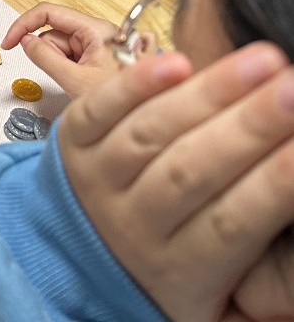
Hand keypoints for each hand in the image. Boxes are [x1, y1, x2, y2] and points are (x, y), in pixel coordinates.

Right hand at [1, 2, 126, 97]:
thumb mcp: (75, 81)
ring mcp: (100, 45)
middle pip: (55, 32)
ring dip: (60, 65)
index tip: (10, 41)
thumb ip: (45, 58)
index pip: (48, 12)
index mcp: (97, 30)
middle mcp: (100, 32)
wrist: (145, 120)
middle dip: (49, 54)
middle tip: (63, 76)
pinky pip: (72, 57)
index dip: (23, 24)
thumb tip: (25, 41)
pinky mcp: (99, 57)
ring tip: (78, 83)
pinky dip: (68, 70)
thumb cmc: (126, 104)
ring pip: (62, 46)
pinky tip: (82, 83)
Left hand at [59, 42, 293, 321]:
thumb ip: (260, 241)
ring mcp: (96, 181)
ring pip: (151, 132)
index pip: (233, 222)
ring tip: (262, 61)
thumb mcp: (222, 278)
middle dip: (249, 127)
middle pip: (191, 170)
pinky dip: (135, 84)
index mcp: (184, 270)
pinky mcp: (69, 142)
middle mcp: (133, 227)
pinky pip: (99, 109)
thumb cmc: (180, 259)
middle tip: (293, 90)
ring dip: (208, 92)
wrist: (78, 260)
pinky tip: (179, 61)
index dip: (275, 183)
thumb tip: (290, 183)